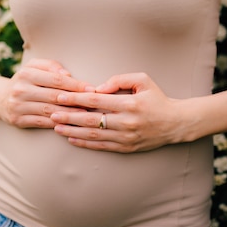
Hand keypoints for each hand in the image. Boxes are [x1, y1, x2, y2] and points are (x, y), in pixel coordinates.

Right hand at [0, 59, 94, 128]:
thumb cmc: (25, 80)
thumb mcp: (34, 66)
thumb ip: (51, 65)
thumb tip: (68, 75)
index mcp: (26, 74)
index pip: (56, 79)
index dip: (76, 85)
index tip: (91, 89)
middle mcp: (21, 90)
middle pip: (54, 96)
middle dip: (76, 100)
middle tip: (93, 104)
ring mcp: (18, 106)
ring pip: (50, 111)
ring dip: (70, 114)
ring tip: (86, 114)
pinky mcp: (18, 120)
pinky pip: (42, 123)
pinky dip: (57, 123)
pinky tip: (70, 123)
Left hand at [50, 73, 184, 152]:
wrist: (175, 123)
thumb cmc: (156, 98)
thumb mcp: (143, 80)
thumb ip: (120, 79)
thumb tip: (98, 87)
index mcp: (129, 104)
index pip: (96, 100)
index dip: (76, 98)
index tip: (60, 96)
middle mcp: (126, 122)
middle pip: (91, 119)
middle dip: (69, 117)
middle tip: (52, 114)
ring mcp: (126, 137)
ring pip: (93, 135)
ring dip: (72, 132)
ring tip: (56, 128)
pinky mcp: (126, 148)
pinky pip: (101, 146)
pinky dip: (85, 143)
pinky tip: (72, 139)